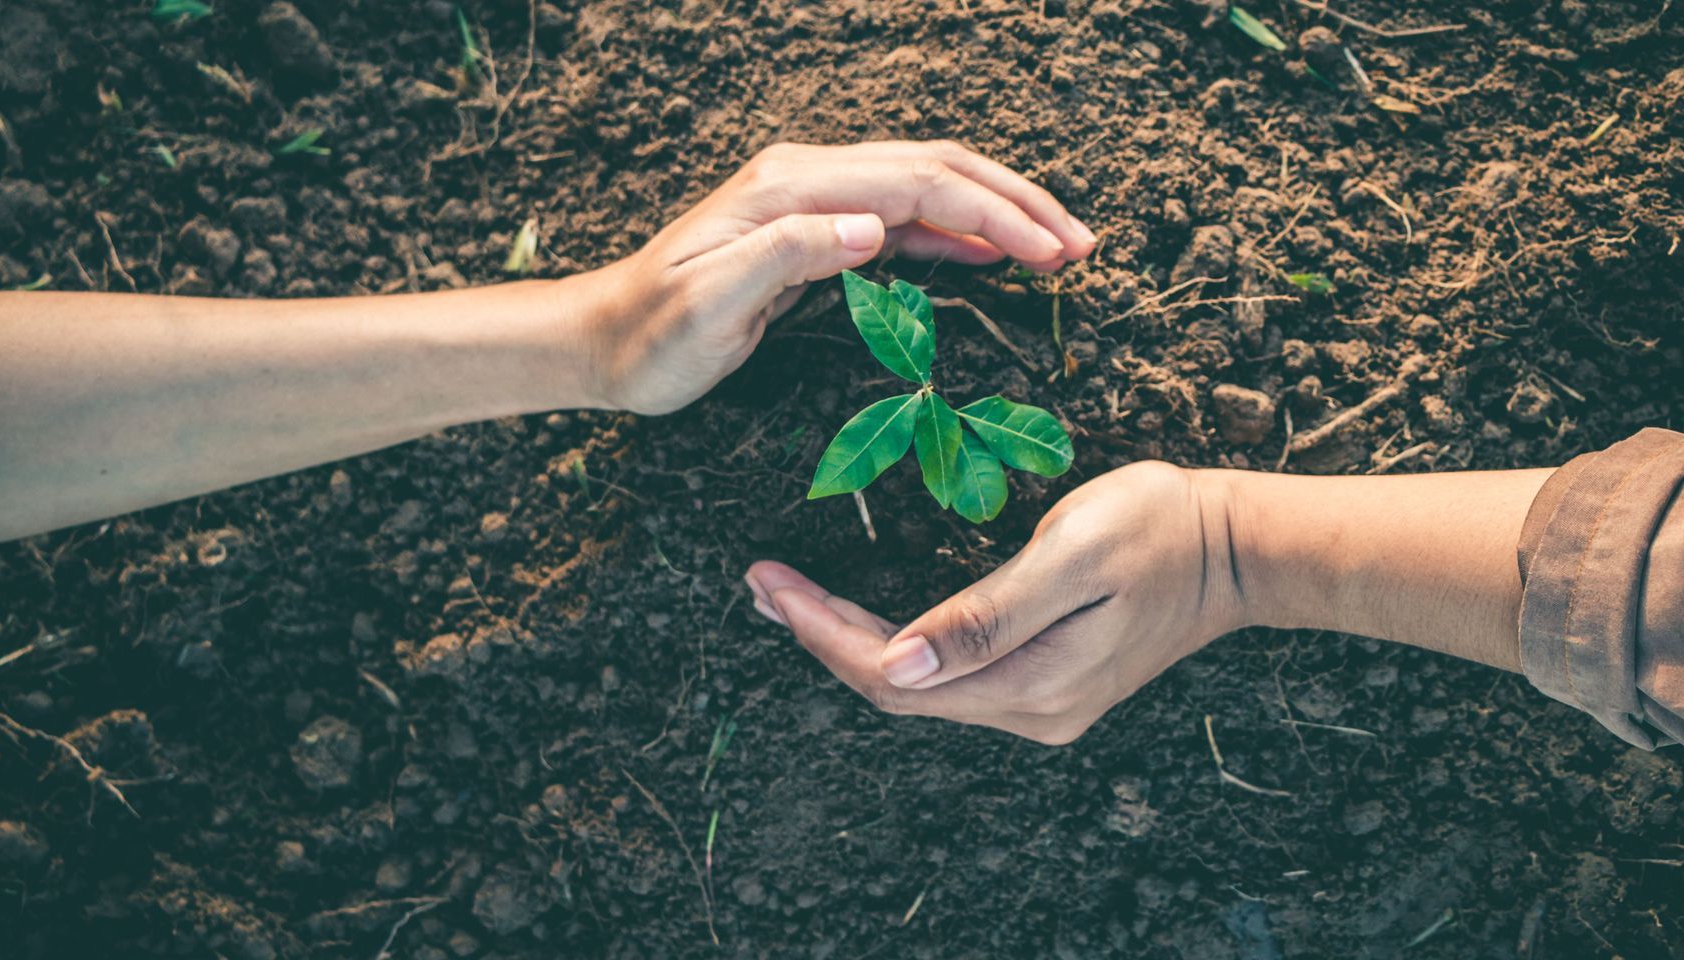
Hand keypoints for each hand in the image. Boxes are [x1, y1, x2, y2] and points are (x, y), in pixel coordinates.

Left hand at [560, 140, 1096, 414]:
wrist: (602, 342)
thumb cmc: (652, 338)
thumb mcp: (709, 306)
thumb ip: (788, 257)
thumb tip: (871, 228)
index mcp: (791, 188)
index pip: (919, 182)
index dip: (994, 212)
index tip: (1052, 251)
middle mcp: (808, 177)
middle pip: (937, 167)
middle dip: (1016, 202)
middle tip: (1081, 245)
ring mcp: (813, 198)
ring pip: (928, 185)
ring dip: (996, 211)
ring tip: (1059, 248)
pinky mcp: (816, 228)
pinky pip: (904, 217)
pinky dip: (958, 231)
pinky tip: (993, 253)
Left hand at [743, 462, 1249, 743]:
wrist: (1238, 547)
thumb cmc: (1159, 527)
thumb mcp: (1073, 554)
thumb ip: (988, 613)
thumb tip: (900, 662)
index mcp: (1032, 682)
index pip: (894, 674)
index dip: (822, 632)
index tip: (769, 583)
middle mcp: (1030, 710)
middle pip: (897, 689)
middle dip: (820, 637)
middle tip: (760, 585)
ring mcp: (1041, 703)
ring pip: (920, 688)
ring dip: (849, 643)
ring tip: (789, 598)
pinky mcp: (1048, 683)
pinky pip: (950, 679)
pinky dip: (895, 646)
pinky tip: (862, 619)